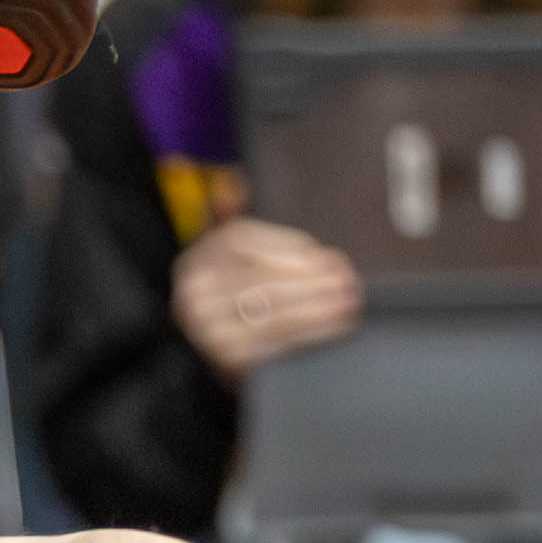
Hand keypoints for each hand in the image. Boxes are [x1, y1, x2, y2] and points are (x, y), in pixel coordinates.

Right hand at [172, 215, 361, 380]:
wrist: (220, 360)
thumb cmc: (234, 305)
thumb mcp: (230, 261)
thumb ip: (229, 217)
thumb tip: (233, 182)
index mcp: (195, 259)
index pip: (242, 240)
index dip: (288, 246)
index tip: (324, 255)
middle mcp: (193, 292)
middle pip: (260, 277)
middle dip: (310, 278)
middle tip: (346, 279)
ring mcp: (207, 326)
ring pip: (272, 308)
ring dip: (318, 305)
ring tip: (348, 300)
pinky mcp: (226, 356)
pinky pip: (277, 339)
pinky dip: (312, 332)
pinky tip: (335, 324)